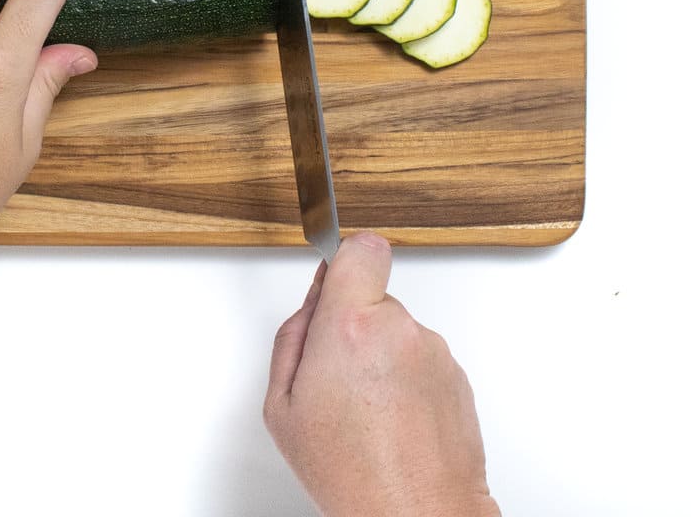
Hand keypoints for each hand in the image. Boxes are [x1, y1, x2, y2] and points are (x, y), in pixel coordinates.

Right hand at [264, 233, 499, 516]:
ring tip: (367, 410)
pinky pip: (421, 359)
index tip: (336, 279)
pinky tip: (393, 421)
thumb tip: (314, 302)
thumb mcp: (281, 404)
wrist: (415, 516)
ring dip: (382, 355)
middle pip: (372, 296)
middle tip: (336, 376)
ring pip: (397, 330)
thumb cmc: (349, 471)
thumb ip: (293, 336)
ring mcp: (433, 352)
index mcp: (349, 325)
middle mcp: (398, 329)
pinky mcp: (457, 376)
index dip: (345, 259)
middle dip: (353, 322)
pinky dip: (407, 380)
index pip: (360, 248)